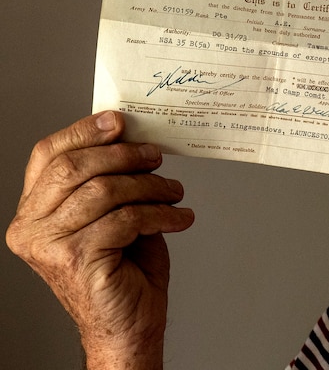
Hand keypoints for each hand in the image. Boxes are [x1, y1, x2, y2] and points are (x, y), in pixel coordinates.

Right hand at [5, 111, 194, 369]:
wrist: (129, 324)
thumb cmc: (123, 269)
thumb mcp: (112, 214)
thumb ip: (109, 178)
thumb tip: (130, 134)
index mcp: (33, 212)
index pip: (47, 156)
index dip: (83, 131)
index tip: (120, 121)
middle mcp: (31, 228)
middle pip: (75, 168)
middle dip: (123, 155)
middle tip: (157, 156)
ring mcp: (50, 247)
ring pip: (104, 191)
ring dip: (150, 186)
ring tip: (175, 192)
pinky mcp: (79, 261)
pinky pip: (126, 219)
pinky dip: (161, 214)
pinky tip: (180, 218)